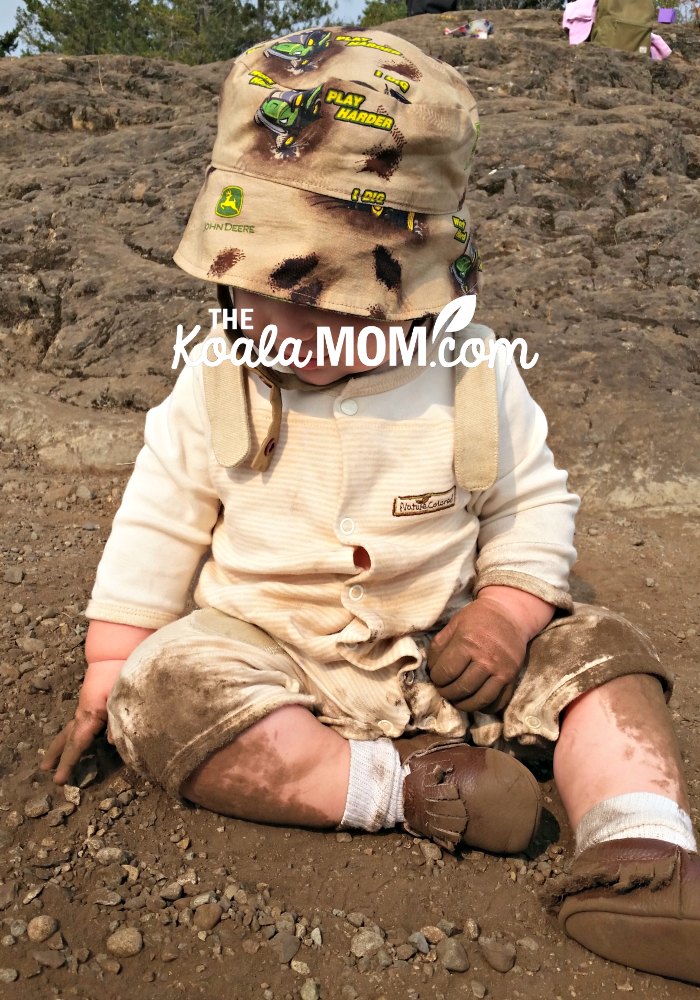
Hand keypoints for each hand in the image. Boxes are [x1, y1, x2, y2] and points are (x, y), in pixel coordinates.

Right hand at [40, 659, 123, 784]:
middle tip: (46, 770)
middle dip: (57, 755)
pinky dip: (73, 734)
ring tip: (51, 759)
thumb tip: (114, 742)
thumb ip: (118, 720)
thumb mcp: (121, 698)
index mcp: (89, 715)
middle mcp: (83, 713)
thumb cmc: (119, 675)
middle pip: (66, 738)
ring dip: (61, 745)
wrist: (117, 654)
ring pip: (69, 730)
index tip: (58, 780)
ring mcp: (86, 707)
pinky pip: (79, 723)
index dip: (68, 763)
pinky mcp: (92, 703)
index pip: (76, 745)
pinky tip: (79, 739)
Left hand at [427, 596, 528, 712]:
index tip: (436, 677)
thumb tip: (430, 669)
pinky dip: (485, 707)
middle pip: (461, 688)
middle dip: (447, 693)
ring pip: (479, 700)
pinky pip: (498, 701)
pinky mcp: (512, 677)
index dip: (436, 679)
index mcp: (468, 644)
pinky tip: (476, 702)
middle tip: (443, 690)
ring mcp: (501, 670)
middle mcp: (486, 659)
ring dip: (464, 705)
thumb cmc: (478, 618)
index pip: (446, 672)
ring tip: (456, 700)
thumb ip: (439, 646)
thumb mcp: (454, 624)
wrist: (510, 613)